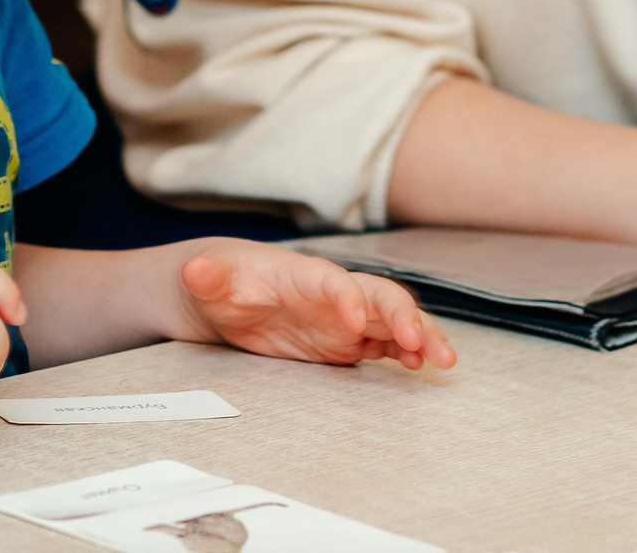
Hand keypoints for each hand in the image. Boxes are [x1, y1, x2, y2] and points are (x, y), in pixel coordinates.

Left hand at [178, 240, 456, 371]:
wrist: (228, 292)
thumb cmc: (223, 280)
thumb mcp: (208, 279)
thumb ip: (206, 276)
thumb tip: (193, 269)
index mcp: (305, 277)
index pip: (335, 282)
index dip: (349, 299)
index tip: (357, 323)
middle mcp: (335, 294)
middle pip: (381, 297)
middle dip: (404, 318)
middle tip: (422, 345)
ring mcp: (345, 318)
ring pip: (393, 321)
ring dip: (421, 336)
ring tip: (444, 360)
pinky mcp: (347, 341)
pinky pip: (385, 345)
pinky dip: (407, 353)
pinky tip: (423, 368)